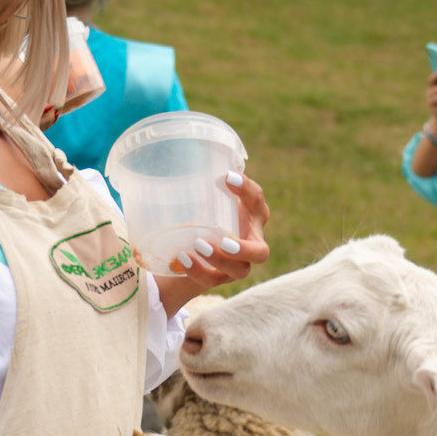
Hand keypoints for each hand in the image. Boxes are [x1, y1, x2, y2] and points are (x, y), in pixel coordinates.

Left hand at [153, 170, 271, 311]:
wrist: (188, 250)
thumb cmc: (203, 214)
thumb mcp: (203, 197)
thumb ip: (199, 182)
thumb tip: (175, 156)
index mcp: (251, 216)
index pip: (256, 201)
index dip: (246, 190)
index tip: (228, 177)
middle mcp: (250, 242)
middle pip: (261, 252)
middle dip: (244, 249)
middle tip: (224, 240)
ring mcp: (237, 265)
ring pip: (239, 270)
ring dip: (219, 260)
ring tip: (198, 245)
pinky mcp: (220, 278)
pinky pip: (212, 280)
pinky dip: (197, 270)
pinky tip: (182, 259)